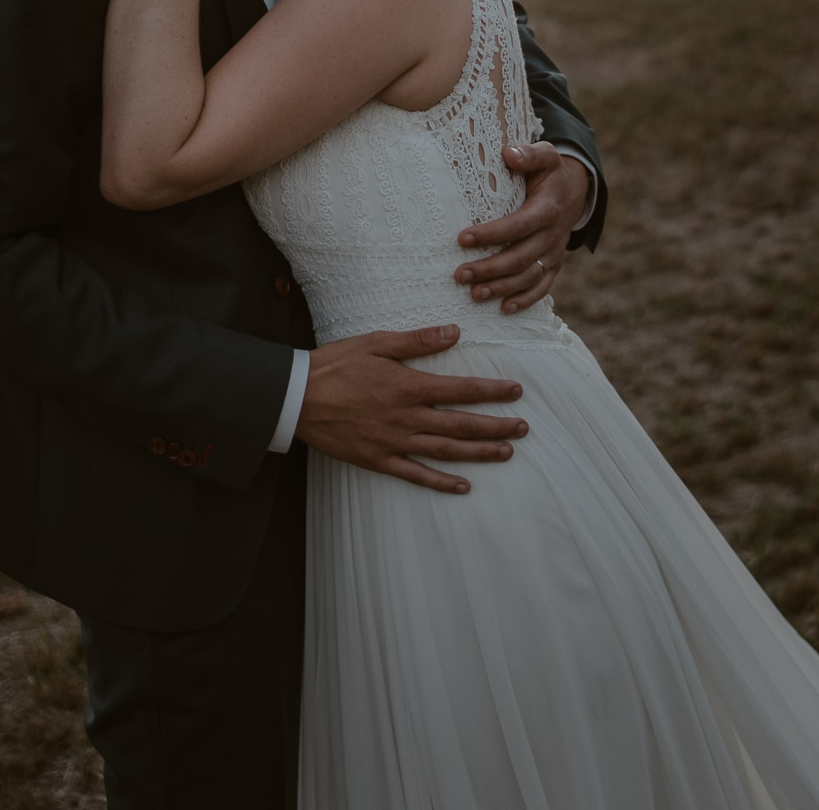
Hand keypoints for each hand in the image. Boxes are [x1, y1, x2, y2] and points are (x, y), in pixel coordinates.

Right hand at [295, 324, 528, 493]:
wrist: (296, 397)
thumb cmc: (335, 365)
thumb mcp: (376, 343)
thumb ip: (418, 341)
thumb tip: (455, 332)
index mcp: (409, 386)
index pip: (461, 390)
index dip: (491, 391)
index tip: (516, 391)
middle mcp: (406, 417)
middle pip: (461, 424)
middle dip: (495, 427)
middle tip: (523, 429)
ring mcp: (393, 442)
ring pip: (445, 451)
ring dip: (478, 453)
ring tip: (506, 453)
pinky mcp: (378, 460)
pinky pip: (415, 475)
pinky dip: (441, 482)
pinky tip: (463, 486)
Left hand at [454, 144, 590, 313]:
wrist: (576, 190)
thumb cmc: (550, 172)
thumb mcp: (546, 155)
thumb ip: (528, 154)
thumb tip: (508, 153)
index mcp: (547, 209)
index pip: (517, 225)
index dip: (491, 234)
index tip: (462, 239)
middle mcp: (553, 235)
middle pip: (520, 257)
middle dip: (489, 269)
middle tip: (459, 275)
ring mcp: (554, 253)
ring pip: (528, 277)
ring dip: (502, 288)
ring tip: (474, 295)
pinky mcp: (554, 265)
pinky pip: (543, 287)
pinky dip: (525, 300)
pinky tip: (503, 309)